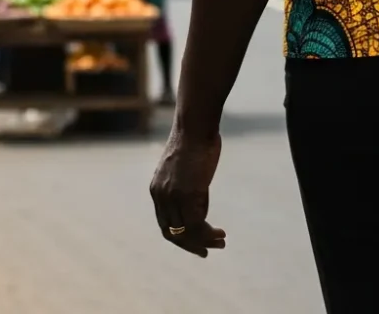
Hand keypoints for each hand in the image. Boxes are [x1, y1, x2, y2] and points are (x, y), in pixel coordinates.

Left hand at [149, 131, 225, 257]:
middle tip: (208, 251)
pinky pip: (197, 225)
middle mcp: (160, 195)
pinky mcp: (187, 194)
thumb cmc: (196, 143)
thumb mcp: (186, 171)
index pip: (164, 223)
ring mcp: (172, 196)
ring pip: (185, 232)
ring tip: (221, 242)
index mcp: (156, 189)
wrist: (195, 126)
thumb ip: (188, 191)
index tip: (197, 244)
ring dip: (204, 241)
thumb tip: (200, 212)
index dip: (180, 237)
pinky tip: (221, 233)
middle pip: (171, 232)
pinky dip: (209, 234)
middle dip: (190, 245)